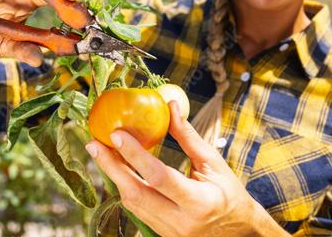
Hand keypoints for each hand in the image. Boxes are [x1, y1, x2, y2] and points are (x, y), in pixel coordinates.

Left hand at [85, 101, 285, 236]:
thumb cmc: (229, 193)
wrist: (238, 232)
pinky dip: (125, 187)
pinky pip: (136, 210)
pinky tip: (118, 169)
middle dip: (111, 167)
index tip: (116, 134)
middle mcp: (181, 221)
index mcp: (199, 201)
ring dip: (114, 176)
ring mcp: (169, 231)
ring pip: (132, 204)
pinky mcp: (162, 234)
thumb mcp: (213, 162)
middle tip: (94, 143)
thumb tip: (170, 107)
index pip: (160, 177)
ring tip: (101, 152)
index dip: (135, 155)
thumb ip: (188, 136)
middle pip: (136, 194)